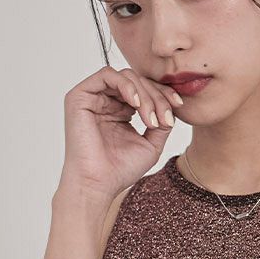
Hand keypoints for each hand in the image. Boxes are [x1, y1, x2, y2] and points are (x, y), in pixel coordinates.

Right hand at [60, 65, 183, 200]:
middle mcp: (107, 102)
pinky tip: (136, 104)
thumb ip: (163, 123)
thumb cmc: (120, 169)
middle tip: (164, 120)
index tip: (179, 105)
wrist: (98, 184)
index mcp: (121, 111)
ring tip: (151, 119)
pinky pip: (107, 74)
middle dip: (157, 97)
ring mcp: (93, 98)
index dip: (164, 94)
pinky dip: (126, 85)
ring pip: (126, 77)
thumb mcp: (151, 145)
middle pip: (138, 81)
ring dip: (145, 94)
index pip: (146, 91)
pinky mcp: (79, 96)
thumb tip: (173, 106)